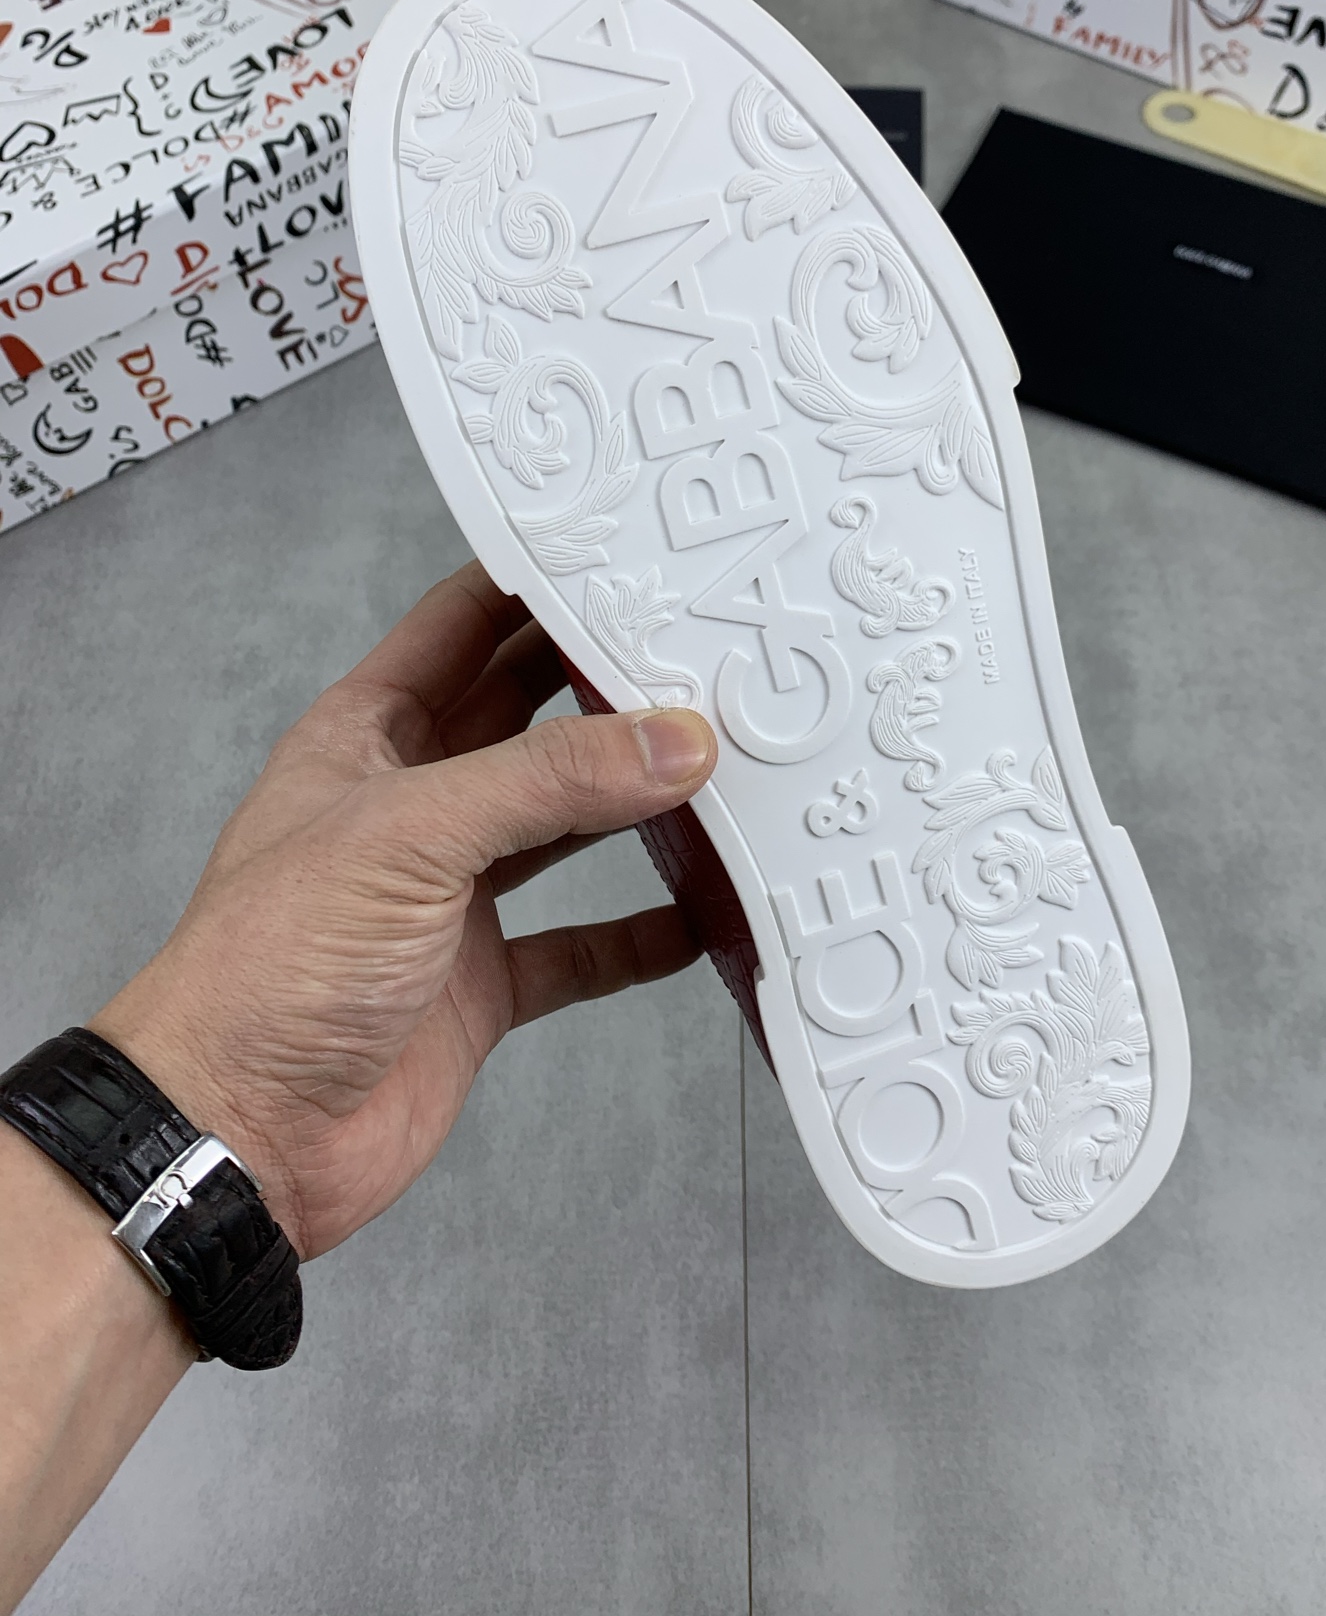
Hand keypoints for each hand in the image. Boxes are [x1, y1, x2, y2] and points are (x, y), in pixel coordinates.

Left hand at [91, 563, 716, 1261]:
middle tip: (700, 657)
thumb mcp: (408, 837)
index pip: (461, 628)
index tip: (623, 559)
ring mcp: (450, 897)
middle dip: (606, 690)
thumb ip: (545, 782)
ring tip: (720, 771)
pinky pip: (578, 946)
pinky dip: (638, 936)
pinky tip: (697, 919)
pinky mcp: (482, 983)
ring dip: (633, 806)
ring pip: (562, 828)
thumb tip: (670, 742)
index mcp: (368, 738)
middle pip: (528, 721)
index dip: (533, 587)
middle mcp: (414, 807)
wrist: (240, 1132)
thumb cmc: (269, 967)